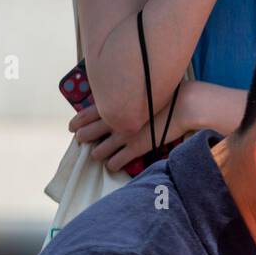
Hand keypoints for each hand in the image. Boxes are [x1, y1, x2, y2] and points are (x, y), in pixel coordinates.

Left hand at [68, 85, 192, 170]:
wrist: (183, 105)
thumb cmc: (167, 94)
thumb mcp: (143, 90)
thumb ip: (130, 96)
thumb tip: (125, 98)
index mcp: (116, 104)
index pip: (88, 113)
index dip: (78, 121)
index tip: (72, 126)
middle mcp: (116, 120)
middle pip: (89, 132)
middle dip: (83, 138)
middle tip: (80, 140)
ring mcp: (124, 135)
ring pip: (99, 150)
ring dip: (96, 153)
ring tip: (96, 155)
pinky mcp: (135, 148)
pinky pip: (116, 161)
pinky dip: (112, 164)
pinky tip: (112, 165)